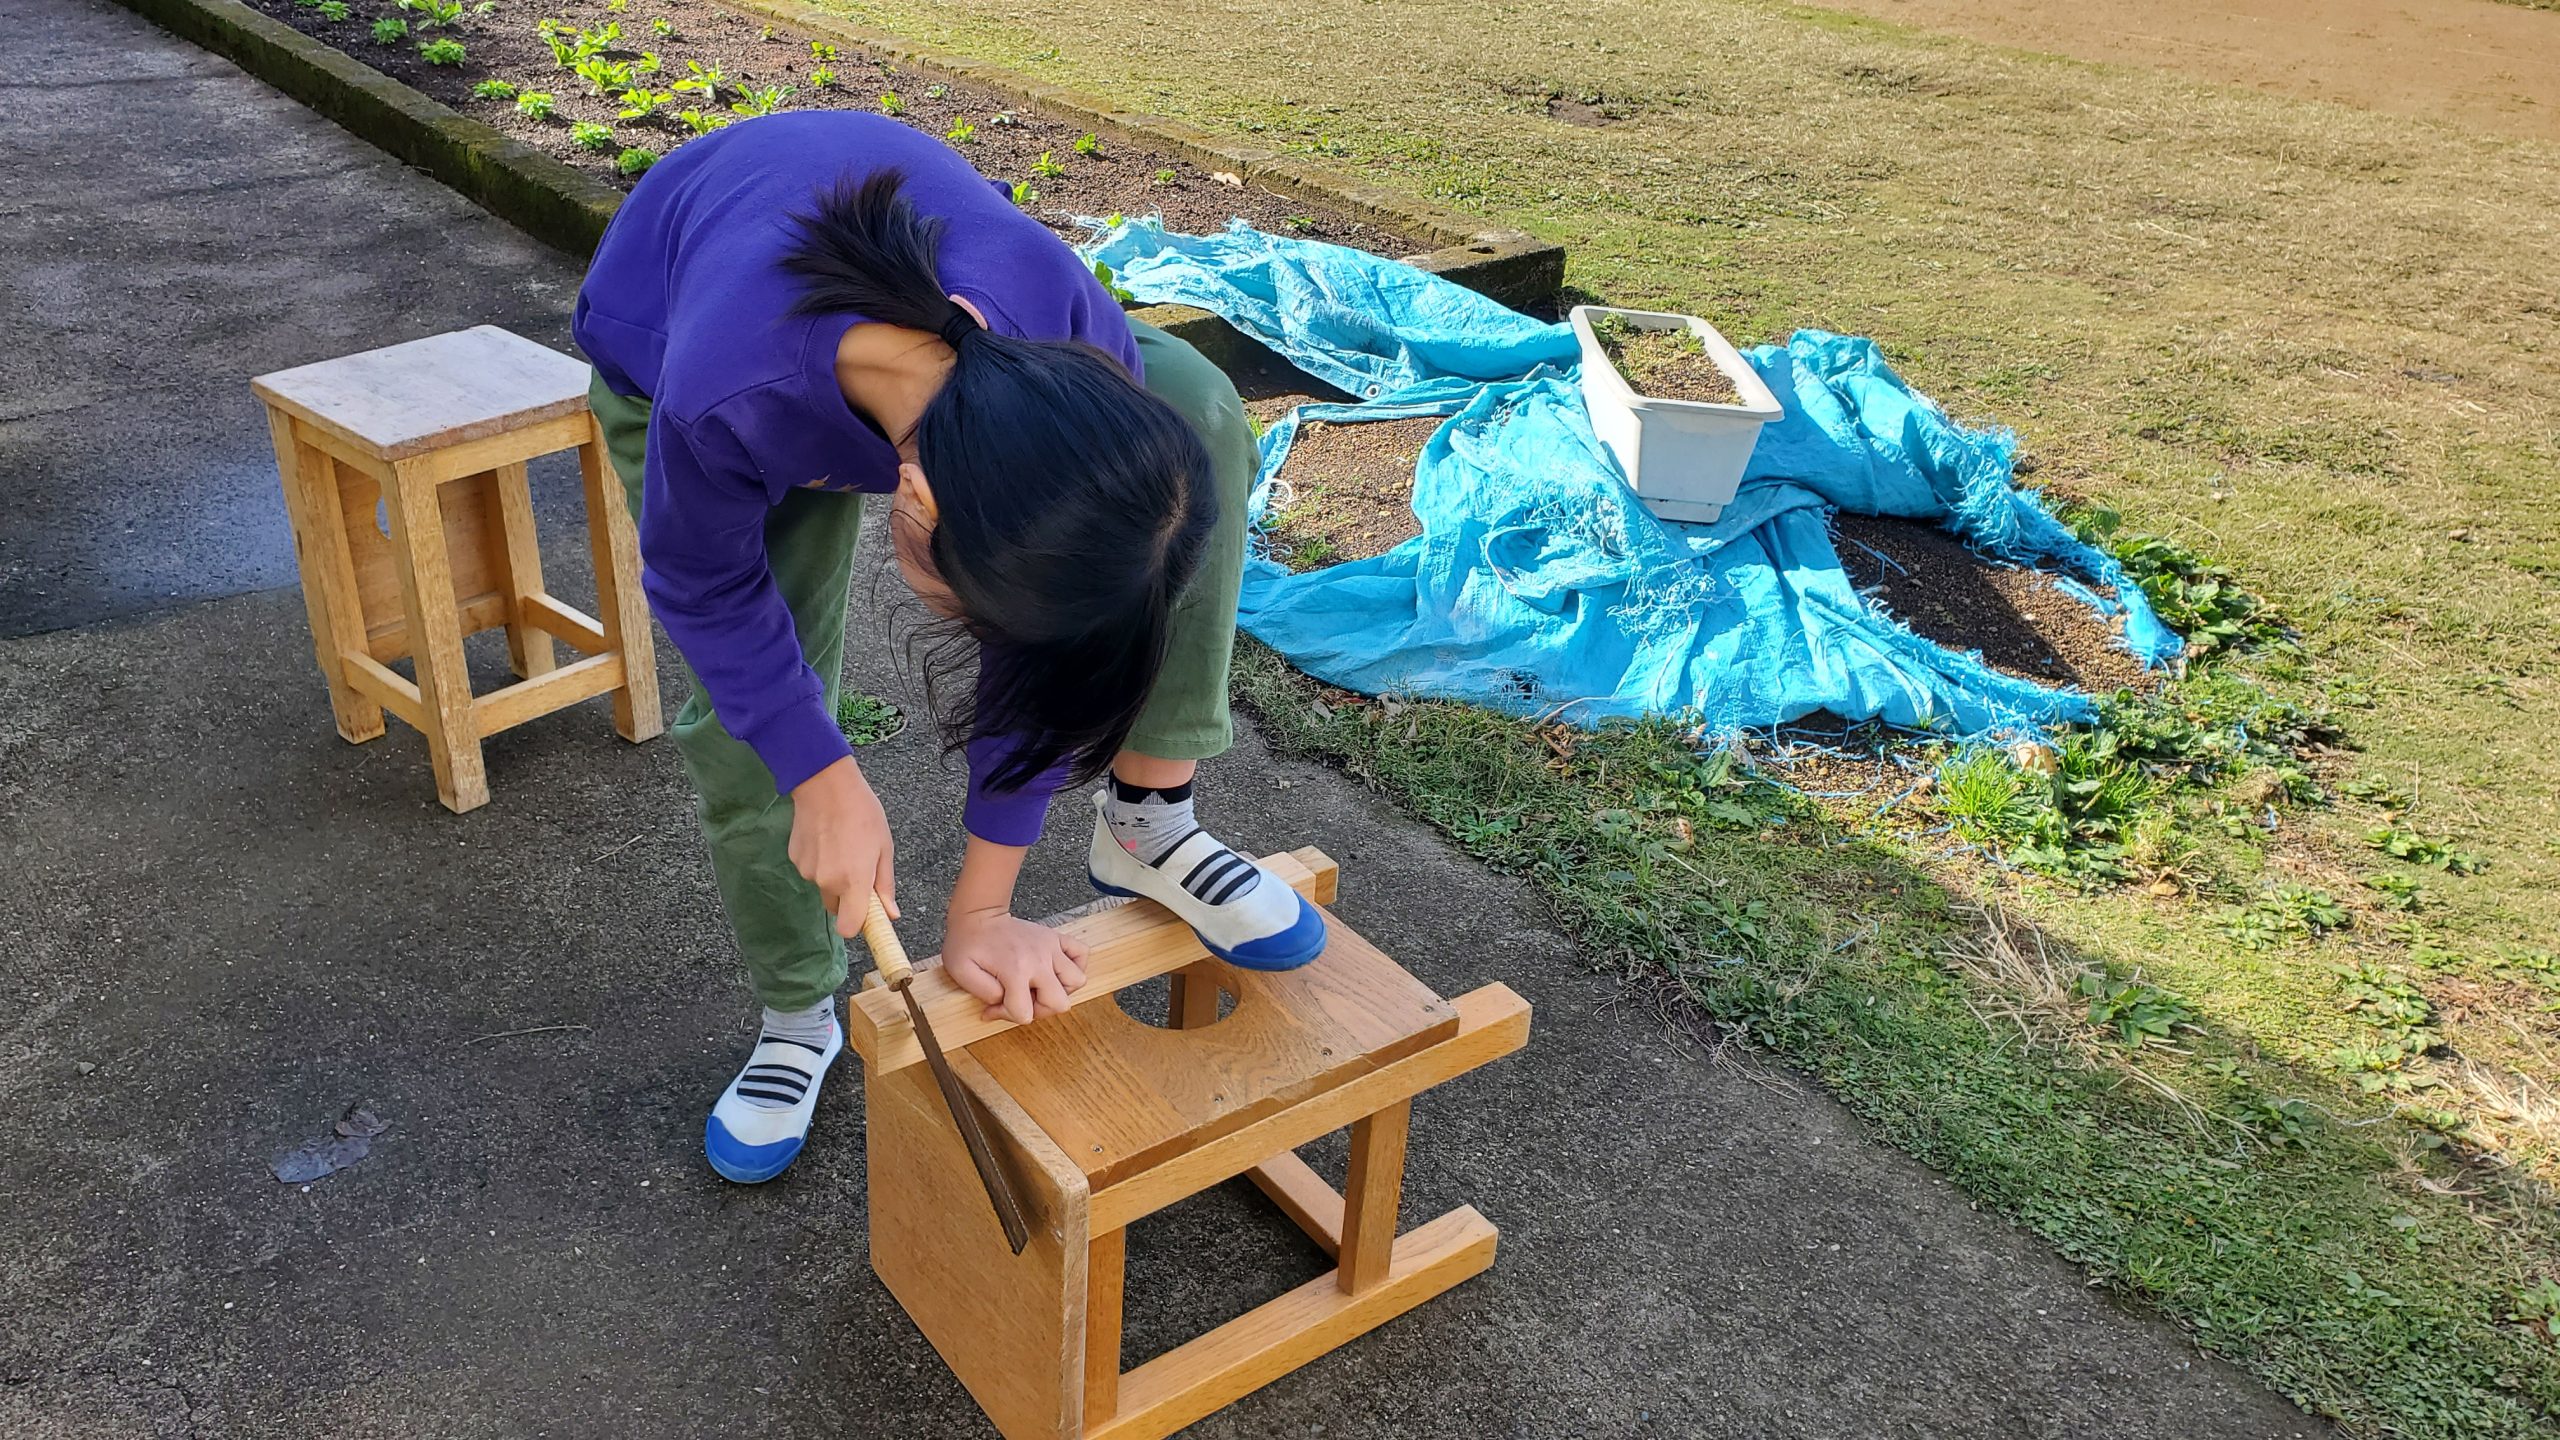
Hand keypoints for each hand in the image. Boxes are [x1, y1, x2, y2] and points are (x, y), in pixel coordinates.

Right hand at [786, 757, 896, 936]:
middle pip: (837, 907)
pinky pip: (811, 871)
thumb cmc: (863, 813)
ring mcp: (807, 871)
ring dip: (833, 876)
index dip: (857, 925)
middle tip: (858, 867)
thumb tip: (890, 914)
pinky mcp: (795, 859)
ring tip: (842, 844)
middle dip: (848, 896)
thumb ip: (885, 885)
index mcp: (853, 881)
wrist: (825, 784)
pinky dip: (820, 862)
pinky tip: (826, 838)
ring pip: (824, 886)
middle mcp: (827, 882)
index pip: (849, 928)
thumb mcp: (884, 848)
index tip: (867, 914)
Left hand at [942, 906, 1088, 1025]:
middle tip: (1022, 1001)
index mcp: (1016, 970)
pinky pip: (1082, 954)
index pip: (1025, 1013)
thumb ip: (984, 994)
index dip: (1008, 1016)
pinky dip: (1076, 966)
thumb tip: (1004, 1001)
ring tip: (1040, 987)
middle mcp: (1039, 959)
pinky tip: (1056, 971)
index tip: (994, 1007)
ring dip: (1061, 990)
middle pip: (1060, 1002)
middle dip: (1041, 1009)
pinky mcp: (1056, 938)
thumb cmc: (967, 943)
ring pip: (1077, 980)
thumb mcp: (961, 972)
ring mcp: (1051, 946)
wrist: (978, 915)